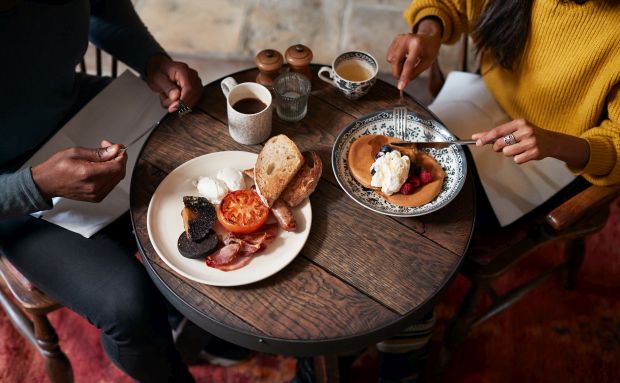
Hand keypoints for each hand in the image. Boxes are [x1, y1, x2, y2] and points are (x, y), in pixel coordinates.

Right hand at [31, 140, 127, 201]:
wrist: (46, 183)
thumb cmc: (56, 167)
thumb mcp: (76, 152)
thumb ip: (98, 152)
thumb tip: (115, 150)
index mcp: (89, 175)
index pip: (118, 166)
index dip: (120, 155)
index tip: (115, 147)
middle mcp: (95, 187)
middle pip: (120, 172)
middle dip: (118, 158)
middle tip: (108, 149)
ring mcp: (96, 195)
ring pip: (117, 178)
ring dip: (115, 166)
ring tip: (103, 157)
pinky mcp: (97, 198)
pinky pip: (111, 184)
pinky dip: (110, 174)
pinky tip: (102, 167)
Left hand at [146, 54, 202, 112]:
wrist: (159, 69)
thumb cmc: (158, 71)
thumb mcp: (157, 78)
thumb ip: (167, 87)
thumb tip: (176, 96)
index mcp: (182, 70)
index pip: (189, 88)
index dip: (182, 101)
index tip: (173, 108)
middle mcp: (192, 76)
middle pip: (193, 96)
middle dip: (180, 104)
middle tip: (168, 106)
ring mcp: (195, 83)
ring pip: (193, 100)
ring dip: (179, 104)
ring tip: (168, 98)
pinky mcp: (195, 90)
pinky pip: (192, 102)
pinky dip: (182, 104)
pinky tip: (173, 99)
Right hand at [386, 18, 442, 89]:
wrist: (428, 36)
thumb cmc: (430, 50)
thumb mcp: (427, 63)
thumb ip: (415, 72)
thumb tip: (403, 81)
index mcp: (417, 44)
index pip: (408, 64)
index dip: (404, 76)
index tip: (400, 87)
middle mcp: (407, 39)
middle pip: (395, 61)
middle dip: (397, 73)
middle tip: (402, 79)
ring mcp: (400, 38)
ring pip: (390, 59)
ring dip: (396, 66)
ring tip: (407, 64)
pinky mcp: (395, 39)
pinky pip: (390, 55)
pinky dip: (395, 61)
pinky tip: (403, 58)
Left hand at [472, 119, 589, 167]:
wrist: (551, 141)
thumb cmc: (528, 135)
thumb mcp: (515, 129)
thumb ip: (496, 133)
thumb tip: (476, 137)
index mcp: (519, 123)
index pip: (498, 131)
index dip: (486, 137)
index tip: (477, 142)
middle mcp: (525, 131)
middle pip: (501, 143)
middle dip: (498, 147)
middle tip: (503, 147)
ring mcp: (531, 142)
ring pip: (507, 153)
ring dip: (509, 153)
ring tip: (518, 149)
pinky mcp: (535, 152)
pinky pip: (517, 160)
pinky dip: (518, 159)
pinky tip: (525, 154)